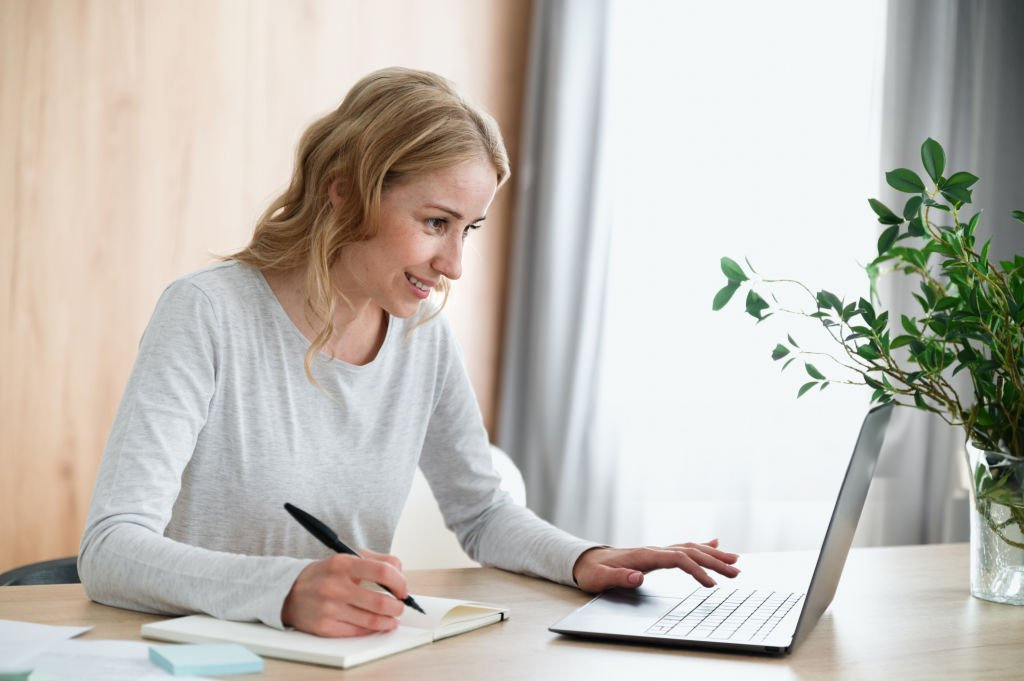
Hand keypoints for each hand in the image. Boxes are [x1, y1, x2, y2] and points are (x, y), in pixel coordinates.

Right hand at [281, 549, 409, 636]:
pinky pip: (358, 632)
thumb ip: (377, 560)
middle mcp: (335, 586)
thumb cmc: (326, 574)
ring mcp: (330, 608)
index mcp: (344, 564)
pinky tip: (375, 624)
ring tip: (392, 618)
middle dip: (398, 607)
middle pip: (381, 602)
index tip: (403, 589)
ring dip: (389, 621)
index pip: (383, 571)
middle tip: (400, 606)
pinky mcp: (325, 627)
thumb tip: (401, 573)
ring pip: (372, 621)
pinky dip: (372, 629)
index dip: (400, 582)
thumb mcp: (348, 558)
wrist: (290, 592)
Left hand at [571, 539, 739, 592]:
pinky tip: (715, 545)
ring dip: (713, 554)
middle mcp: (654, 549)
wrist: (585, 561)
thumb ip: (618, 577)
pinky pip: (684, 547)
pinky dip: (701, 546)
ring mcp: (656, 550)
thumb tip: (637, 577)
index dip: (697, 570)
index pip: (678, 559)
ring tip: (735, 560)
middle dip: (715, 561)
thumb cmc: (592, 572)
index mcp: (644, 556)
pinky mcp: (657, 554)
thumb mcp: (599, 578)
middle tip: (737, 572)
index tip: (712, 584)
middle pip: (690, 551)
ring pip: (691, 548)